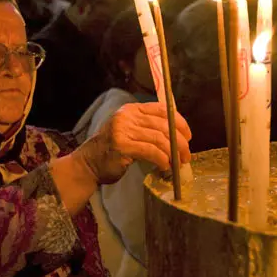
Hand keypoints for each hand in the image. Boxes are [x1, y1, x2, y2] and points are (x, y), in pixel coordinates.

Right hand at [72, 103, 191, 184]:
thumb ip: (148, 128)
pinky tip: (164, 167)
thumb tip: (177, 135)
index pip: (162, 109)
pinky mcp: (122, 146)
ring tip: (178, 164)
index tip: (188, 136)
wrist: (88, 164)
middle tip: (186, 155)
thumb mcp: (129, 132)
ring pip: (159, 139)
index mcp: (131, 109)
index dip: (179, 122)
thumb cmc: (112, 151)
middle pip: (163, 125)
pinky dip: (162, 160)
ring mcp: (123, 130)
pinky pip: (151, 152)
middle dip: (179, 141)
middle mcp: (127, 116)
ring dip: (173, 153)